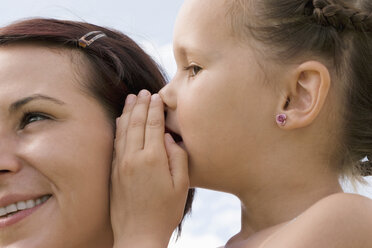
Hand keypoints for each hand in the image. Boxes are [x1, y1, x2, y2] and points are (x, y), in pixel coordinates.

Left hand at [110, 90, 188, 247]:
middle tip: (144, 91)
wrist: (139, 235)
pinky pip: (116, 142)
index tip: (157, 96)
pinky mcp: (113, 172)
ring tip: (131, 98)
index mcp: (153, 159)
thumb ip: (177, 157)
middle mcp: (134, 157)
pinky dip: (119, 127)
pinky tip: (120, 120)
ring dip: (128, 112)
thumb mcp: (181, 186)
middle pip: (137, 123)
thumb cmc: (165, 212)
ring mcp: (121, 164)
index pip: (154, 125)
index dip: (156, 109)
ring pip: (123, 130)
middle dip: (141, 104)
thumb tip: (169, 137)